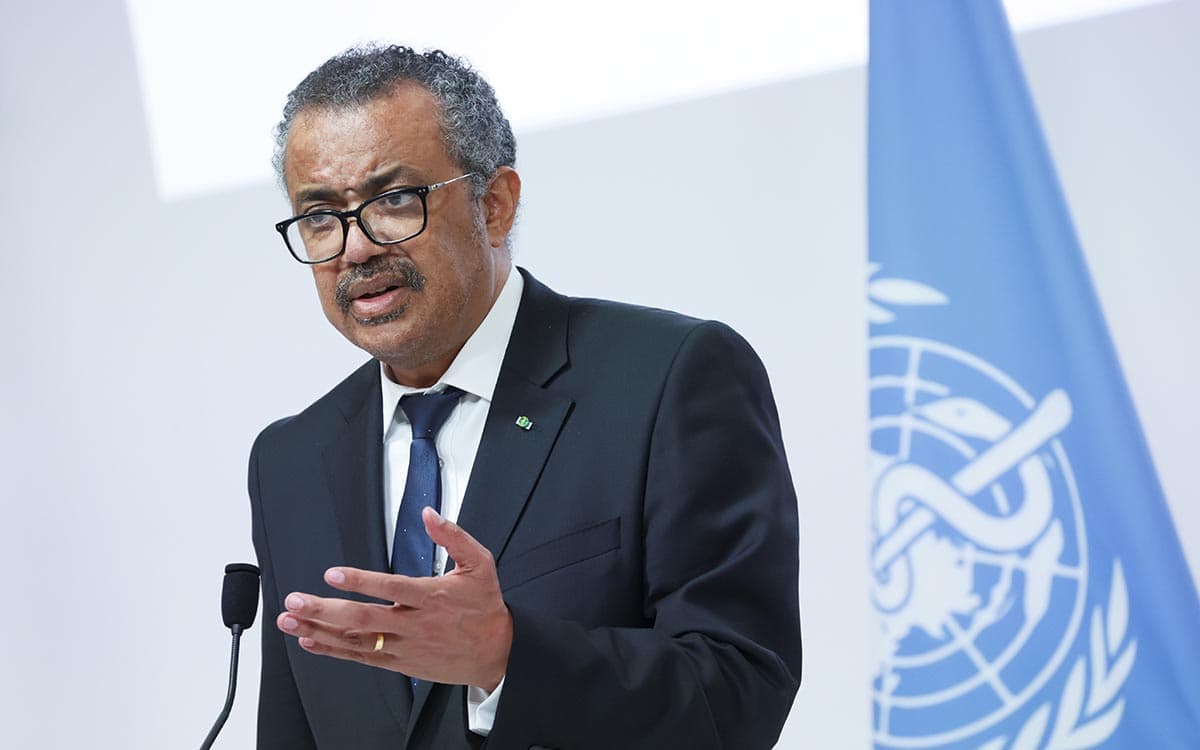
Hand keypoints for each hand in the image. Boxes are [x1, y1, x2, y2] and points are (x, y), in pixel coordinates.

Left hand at [276, 507, 511, 690]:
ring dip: (320, 630)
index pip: (392, 589)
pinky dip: (334, 650)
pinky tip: (310, 640)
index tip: (333, 574)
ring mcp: (405, 647)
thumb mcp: (480, 563)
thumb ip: (453, 536)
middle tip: (295, 600)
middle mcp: (415, 624)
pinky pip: (362, 658)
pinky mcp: (400, 663)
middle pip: (364, 619)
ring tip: (290, 620)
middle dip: (325, 610)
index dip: (361, 582)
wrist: (497, 653)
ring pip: (356, 641)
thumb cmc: (485, 606)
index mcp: (432, 596)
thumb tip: (429, 514)